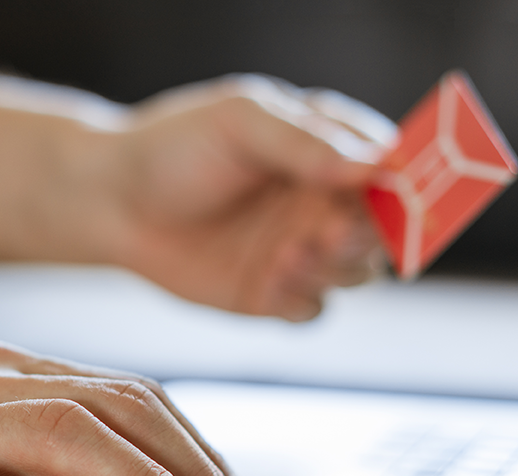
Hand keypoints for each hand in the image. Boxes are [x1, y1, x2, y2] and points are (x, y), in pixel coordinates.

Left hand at [111, 75, 396, 320]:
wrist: (113, 203)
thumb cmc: (175, 147)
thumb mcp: (240, 121)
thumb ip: (306, 142)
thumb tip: (375, 165)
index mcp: (328, 147)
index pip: (391, 166)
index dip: (404, 183)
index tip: (396, 195)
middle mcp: (324, 200)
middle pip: (384, 227)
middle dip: (368, 233)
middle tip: (330, 229)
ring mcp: (302, 249)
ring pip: (357, 272)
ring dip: (336, 267)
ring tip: (289, 252)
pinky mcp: (274, 293)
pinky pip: (314, 310)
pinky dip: (303, 301)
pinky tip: (269, 284)